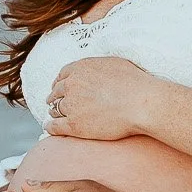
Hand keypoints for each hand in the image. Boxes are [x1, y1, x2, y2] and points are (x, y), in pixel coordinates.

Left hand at [46, 57, 162, 140]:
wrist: (141, 103)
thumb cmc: (135, 83)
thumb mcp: (113, 63)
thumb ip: (97, 66)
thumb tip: (94, 69)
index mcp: (80, 68)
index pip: (62, 75)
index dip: (60, 82)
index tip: (60, 87)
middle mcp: (72, 85)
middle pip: (56, 92)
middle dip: (56, 97)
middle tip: (55, 102)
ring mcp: (71, 105)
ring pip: (55, 109)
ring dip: (54, 112)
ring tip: (55, 116)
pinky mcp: (74, 125)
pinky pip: (55, 126)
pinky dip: (50, 127)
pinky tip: (49, 128)